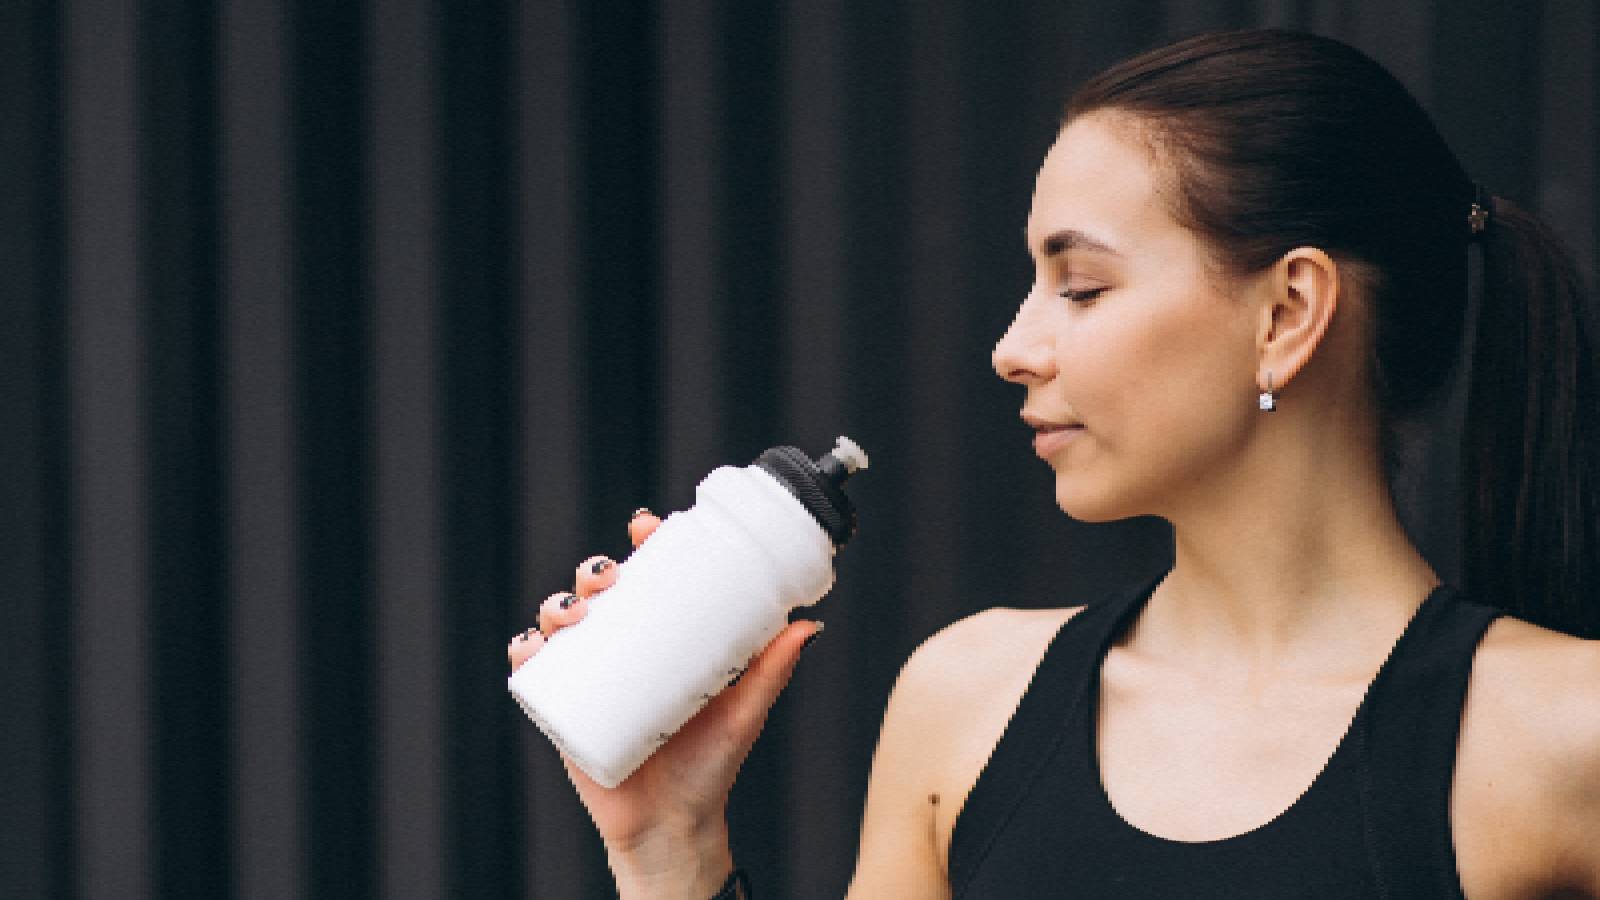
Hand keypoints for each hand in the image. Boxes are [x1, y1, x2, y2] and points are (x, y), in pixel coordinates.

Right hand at [508, 510, 820, 895]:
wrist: (671, 827)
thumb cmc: (709, 765)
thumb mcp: (744, 711)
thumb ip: (772, 670)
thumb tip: (809, 625)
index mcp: (663, 639)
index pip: (649, 578)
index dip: (643, 545)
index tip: (647, 528)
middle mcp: (623, 650)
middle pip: (598, 592)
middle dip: (595, 570)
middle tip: (609, 578)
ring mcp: (590, 677)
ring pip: (561, 623)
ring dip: (558, 604)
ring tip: (574, 616)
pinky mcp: (564, 711)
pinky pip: (534, 673)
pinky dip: (525, 652)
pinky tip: (532, 647)